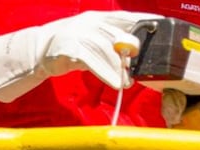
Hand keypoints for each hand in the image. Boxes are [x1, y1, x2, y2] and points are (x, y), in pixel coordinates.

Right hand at [0, 11, 162, 101]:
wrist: (38, 50)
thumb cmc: (70, 46)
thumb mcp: (92, 38)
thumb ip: (111, 42)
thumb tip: (134, 53)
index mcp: (99, 17)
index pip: (127, 17)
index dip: (144, 22)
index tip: (161, 26)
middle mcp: (91, 21)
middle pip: (121, 36)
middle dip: (132, 54)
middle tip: (137, 68)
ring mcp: (80, 32)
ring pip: (109, 51)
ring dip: (120, 69)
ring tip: (126, 82)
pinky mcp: (71, 47)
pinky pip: (94, 61)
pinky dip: (107, 73)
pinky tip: (115, 82)